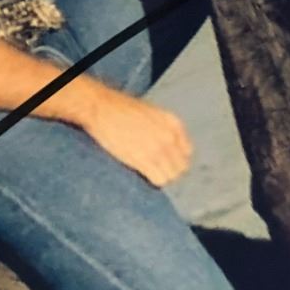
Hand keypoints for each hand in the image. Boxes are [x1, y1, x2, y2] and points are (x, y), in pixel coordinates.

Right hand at [78, 84, 192, 186]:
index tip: (166, 161)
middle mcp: (170, 137)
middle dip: (170, 170)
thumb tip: (169, 148)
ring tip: (149, 172)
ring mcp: (158, 149)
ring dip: (161, 177)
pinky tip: (143, 174)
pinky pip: (159, 180)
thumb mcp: (152, 113)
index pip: (187, 152)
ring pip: (171, 176)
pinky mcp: (144, 160)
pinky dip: (153, 181)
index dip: (176, 159)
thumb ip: (164, 130)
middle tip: (156, 169)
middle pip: (181, 167)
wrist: (102, 109)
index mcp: (173, 124)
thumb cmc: (121, 109)